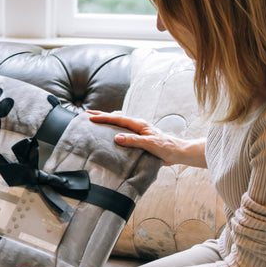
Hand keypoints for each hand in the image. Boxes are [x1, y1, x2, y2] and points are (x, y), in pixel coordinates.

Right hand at [88, 110, 203, 167]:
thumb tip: (116, 137)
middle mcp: (137, 126)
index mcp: (139, 124)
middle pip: (116, 118)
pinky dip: (113, 130)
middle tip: (87, 114)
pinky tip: (109, 134)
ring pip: (118, 124)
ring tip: (95, 120)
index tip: (90, 117)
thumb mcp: (149, 144)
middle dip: (101, 115)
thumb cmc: (166, 147)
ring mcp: (138, 131)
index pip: (117, 119)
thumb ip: (133, 141)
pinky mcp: (139, 138)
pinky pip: (122, 131)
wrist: (178, 152)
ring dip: (107, 121)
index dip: (103, 118)